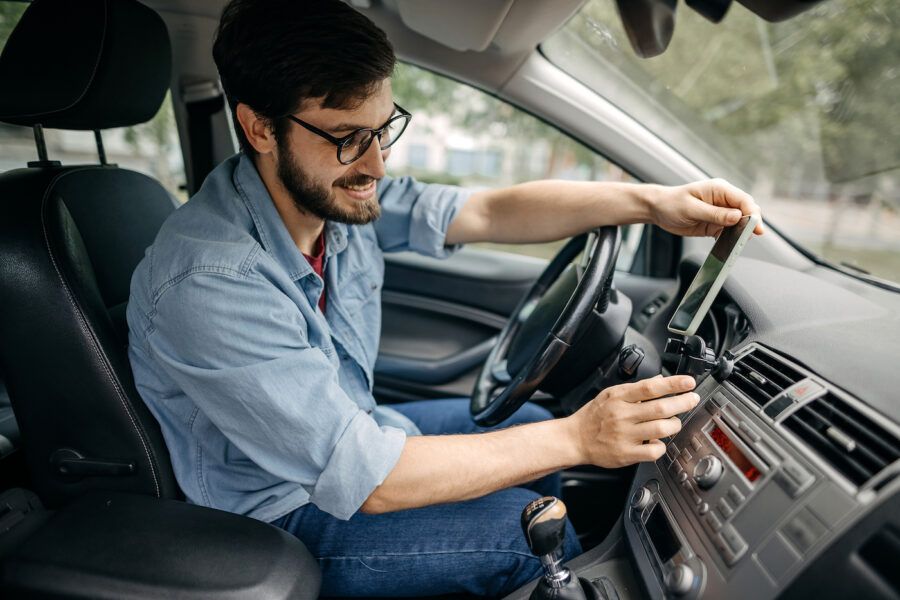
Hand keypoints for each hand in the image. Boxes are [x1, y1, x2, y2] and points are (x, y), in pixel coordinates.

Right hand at [568, 375, 699, 467]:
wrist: (575, 439)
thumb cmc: (594, 416)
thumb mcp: (610, 394)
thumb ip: (635, 388)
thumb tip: (659, 380)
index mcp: (619, 398)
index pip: (650, 387)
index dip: (673, 384)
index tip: (688, 382)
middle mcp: (622, 415)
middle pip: (660, 408)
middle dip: (683, 402)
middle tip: (692, 399)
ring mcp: (625, 435)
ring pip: (661, 429)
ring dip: (675, 425)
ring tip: (675, 422)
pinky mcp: (626, 454)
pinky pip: (653, 451)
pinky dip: (662, 446)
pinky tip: (659, 442)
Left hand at [649, 178, 764, 237]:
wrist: (658, 209)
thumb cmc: (671, 203)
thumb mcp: (691, 209)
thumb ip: (714, 214)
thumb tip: (736, 217)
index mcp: (719, 189)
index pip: (743, 200)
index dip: (753, 213)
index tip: (756, 228)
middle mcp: (723, 200)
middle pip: (746, 211)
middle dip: (750, 224)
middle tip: (749, 237)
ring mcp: (720, 213)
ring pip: (739, 223)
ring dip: (741, 233)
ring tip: (738, 243)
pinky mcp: (715, 224)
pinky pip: (728, 232)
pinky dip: (731, 238)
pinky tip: (729, 245)